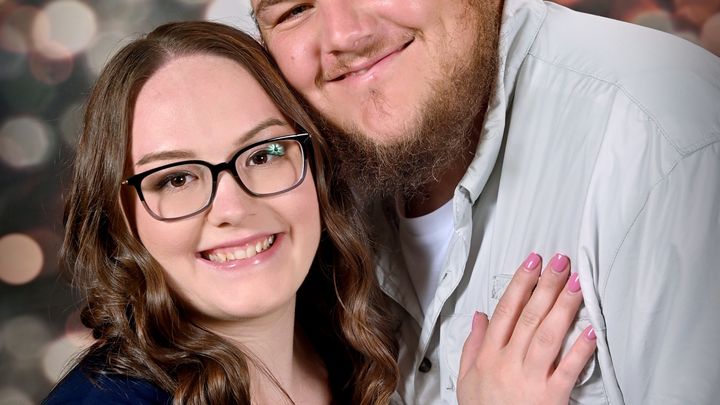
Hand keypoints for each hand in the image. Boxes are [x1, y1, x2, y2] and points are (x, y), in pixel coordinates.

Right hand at [457, 253, 596, 403]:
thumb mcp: (466, 380)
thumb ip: (473, 345)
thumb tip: (480, 316)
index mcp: (488, 356)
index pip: (506, 311)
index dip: (520, 284)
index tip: (533, 263)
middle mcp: (508, 363)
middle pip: (529, 317)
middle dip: (545, 285)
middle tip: (560, 262)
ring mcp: (530, 379)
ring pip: (547, 335)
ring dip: (563, 307)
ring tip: (576, 283)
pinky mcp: (551, 398)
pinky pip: (568, 369)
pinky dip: (580, 349)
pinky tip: (592, 329)